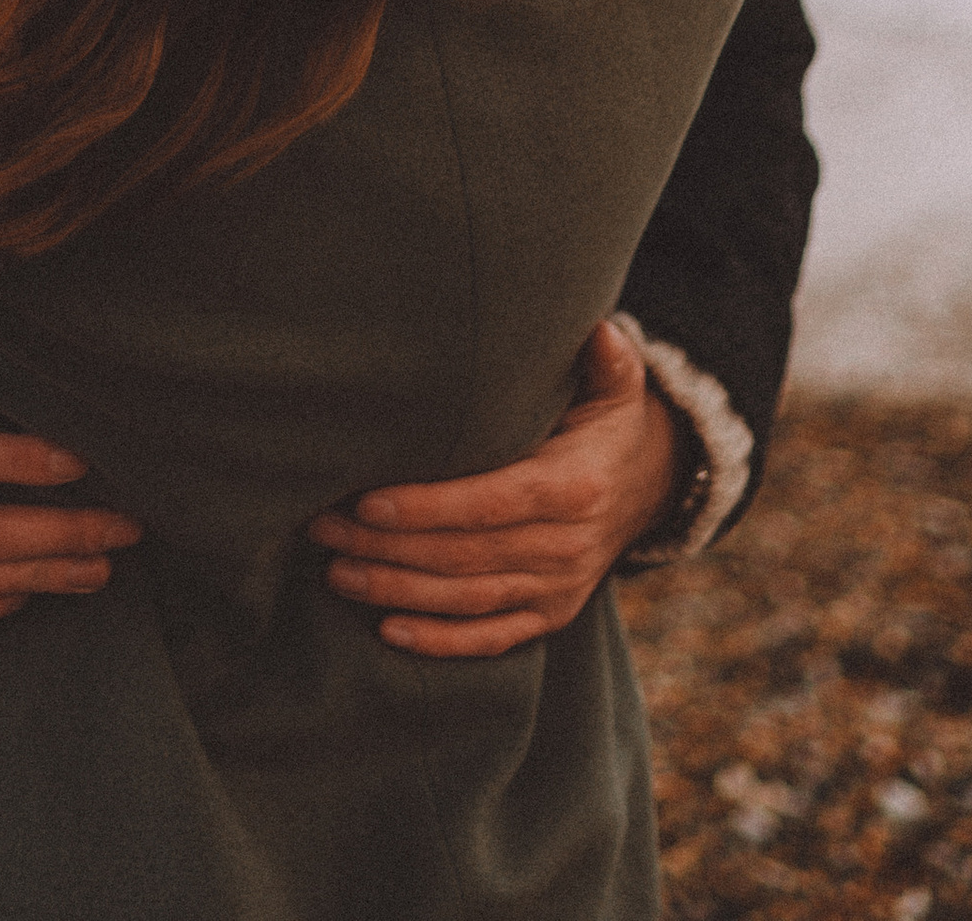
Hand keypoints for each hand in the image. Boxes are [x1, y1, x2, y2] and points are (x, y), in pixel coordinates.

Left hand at [309, 321, 680, 655]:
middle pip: (465, 555)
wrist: (650, 487)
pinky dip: (440, 641)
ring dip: (397, 590)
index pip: (492, 502)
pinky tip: (388, 631)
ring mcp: (558, 589)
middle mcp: (567, 547)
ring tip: (336, 571)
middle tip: (321, 525)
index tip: (368, 500)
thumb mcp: (617, 386)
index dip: (429, 507)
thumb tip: (600, 330)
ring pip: (467, 599)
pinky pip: (491, 637)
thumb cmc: (609, 423)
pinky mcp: (550, 616)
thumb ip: (608, 359)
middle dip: (387, 546)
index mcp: (574, 487)